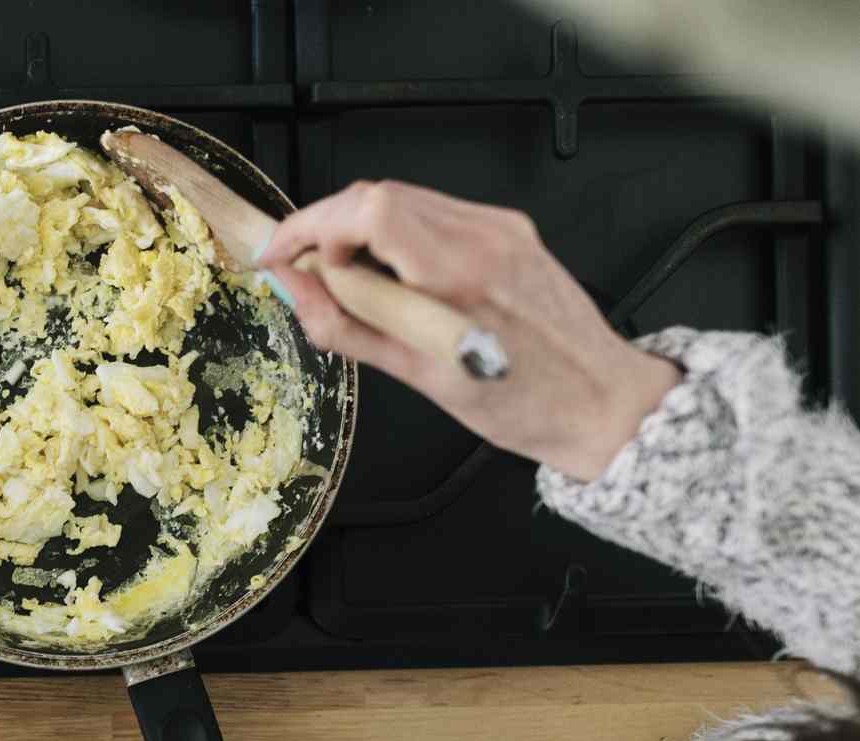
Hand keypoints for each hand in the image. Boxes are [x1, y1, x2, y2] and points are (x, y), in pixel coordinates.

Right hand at [257, 180, 680, 481]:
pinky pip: (434, 214)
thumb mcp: (420, 376)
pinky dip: (395, 236)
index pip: (369, 210)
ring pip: (402, 200)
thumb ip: (347, 325)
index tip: (282, 255)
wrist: (599, 399)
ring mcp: (499, 227)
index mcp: (460, 276)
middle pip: (378, 195)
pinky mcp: (508, 228)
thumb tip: (295, 289)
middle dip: (327, 227)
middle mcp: (484, 238)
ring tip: (345, 279)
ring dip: (358, 231)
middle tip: (303, 271)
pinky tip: (391, 274)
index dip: (312, 225)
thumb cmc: (522, 403)